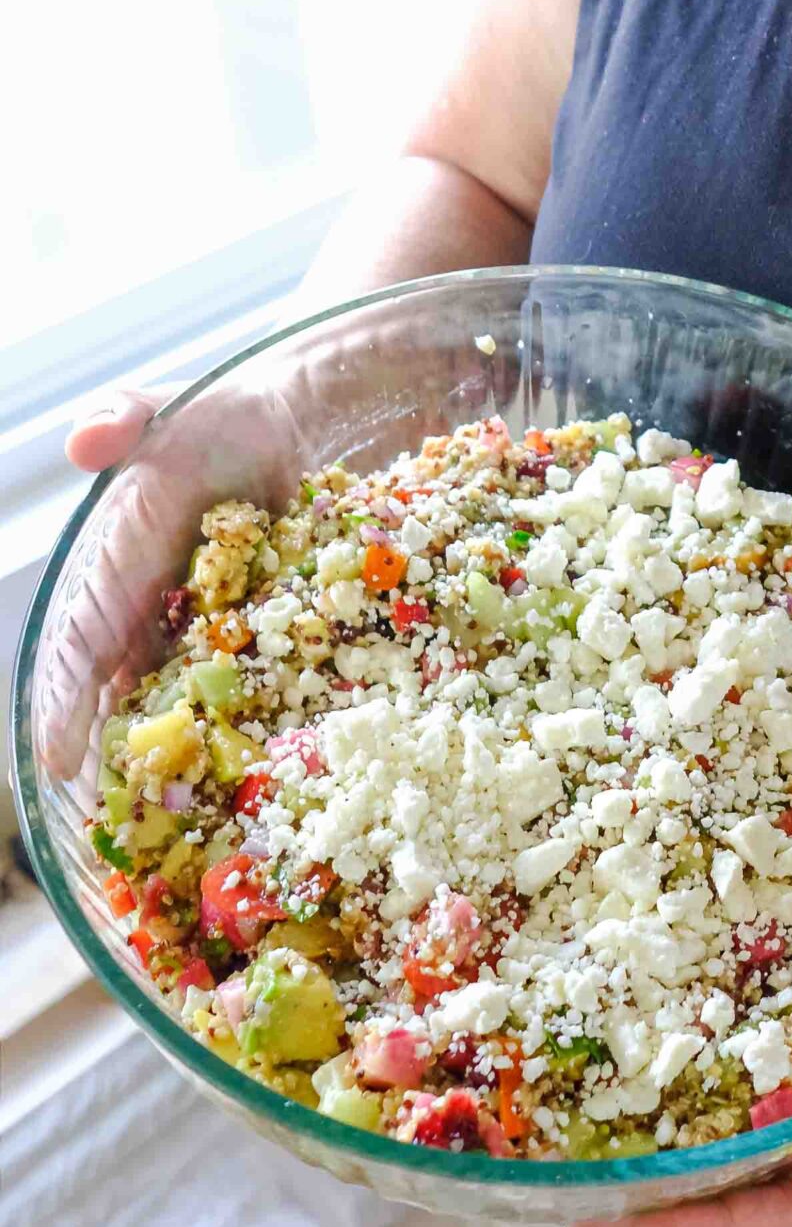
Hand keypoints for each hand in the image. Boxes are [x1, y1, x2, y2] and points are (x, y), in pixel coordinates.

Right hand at [39, 373, 296, 782]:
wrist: (298, 416)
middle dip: (126, 755)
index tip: (58, 756)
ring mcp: (219, 626)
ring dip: (195, 753)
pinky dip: (270, 718)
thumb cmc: (216, 413)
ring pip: (196, 702)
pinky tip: (286, 761)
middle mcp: (160, 611)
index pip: (81, 644)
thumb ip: (120, 415)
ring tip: (199, 818)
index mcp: (120, 569)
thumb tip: (88, 438)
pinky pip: (272, 677)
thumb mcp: (162, 406)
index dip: (66, 700)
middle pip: (130, 694)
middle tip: (123, 820)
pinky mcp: (280, 626)